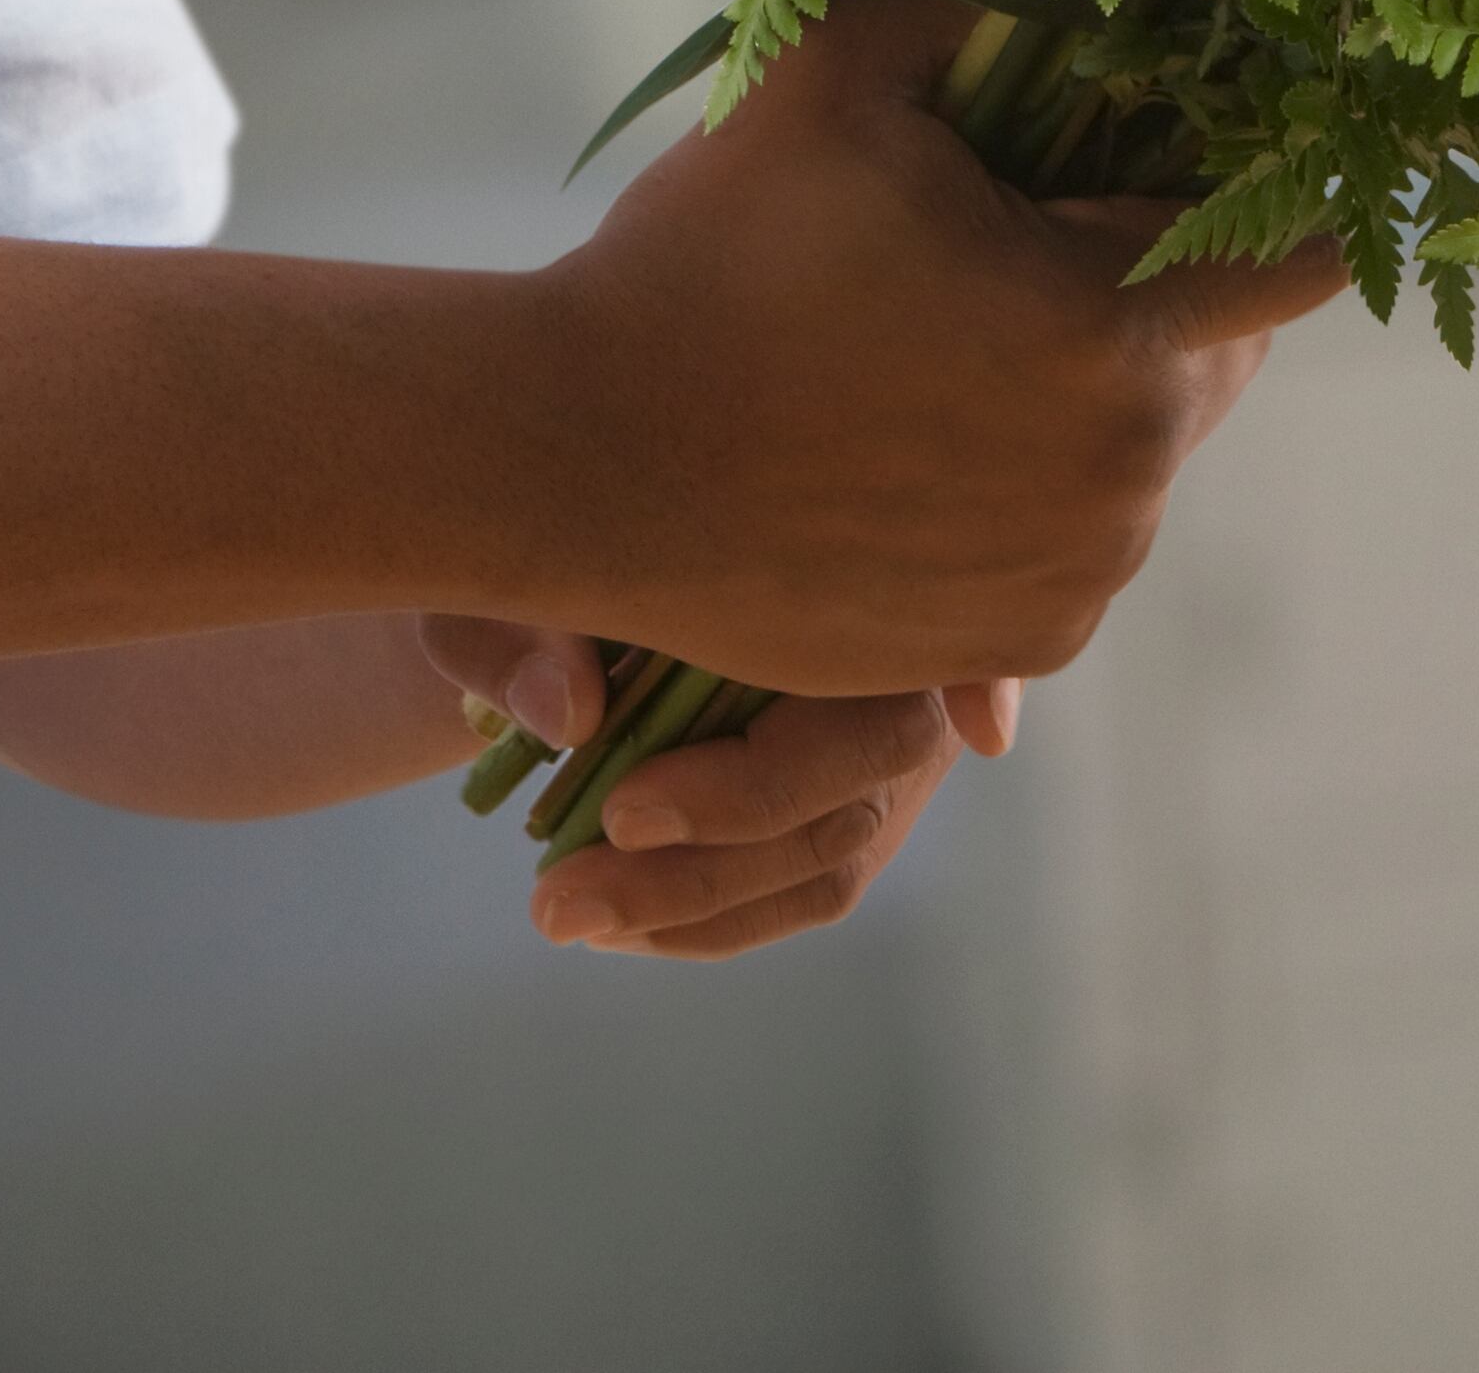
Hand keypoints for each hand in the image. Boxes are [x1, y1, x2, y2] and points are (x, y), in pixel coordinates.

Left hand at [425, 617, 1021, 958]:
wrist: (538, 618)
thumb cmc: (532, 575)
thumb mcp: (495, 582)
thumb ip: (522, 632)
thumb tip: (571, 712)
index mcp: (839, 556)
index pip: (934, 614)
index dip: (983, 673)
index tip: (979, 728)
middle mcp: (897, 653)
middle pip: (875, 752)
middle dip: (741, 812)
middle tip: (604, 831)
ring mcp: (884, 746)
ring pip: (835, 845)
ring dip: (701, 893)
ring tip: (560, 908)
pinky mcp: (846, 821)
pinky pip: (807, 891)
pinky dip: (707, 920)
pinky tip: (610, 921)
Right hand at [515, 0, 1344, 699]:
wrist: (567, 459)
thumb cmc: (702, 254)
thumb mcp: (837, 72)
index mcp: (1114, 326)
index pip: (1299, 252)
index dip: (1274, 194)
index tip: (1226, 165)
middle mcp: (1127, 471)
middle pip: (1223, 355)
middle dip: (1163, 290)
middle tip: (1043, 245)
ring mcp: (1078, 573)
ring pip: (1145, 451)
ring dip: (1092, 398)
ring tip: (958, 350)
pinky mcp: (1021, 648)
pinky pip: (1079, 544)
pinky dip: (1036, 496)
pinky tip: (931, 445)